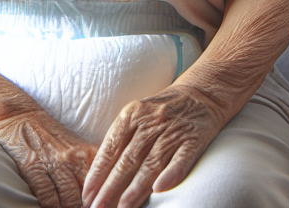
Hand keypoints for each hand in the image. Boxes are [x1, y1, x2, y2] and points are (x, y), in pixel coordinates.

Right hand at [0, 110, 97, 207]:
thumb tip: (104, 189)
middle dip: (90, 206)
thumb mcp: (76, 146)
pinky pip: (47, 197)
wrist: (20, 116)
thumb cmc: (49, 135)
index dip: (105, 198)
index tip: (107, 205)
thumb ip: (89, 167)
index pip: (104, 180)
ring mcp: (54, 163)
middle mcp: (74, 157)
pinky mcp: (34, 168)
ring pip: (70, 199)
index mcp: (87, 152)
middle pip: (89, 194)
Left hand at [82, 84, 224, 207]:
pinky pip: (181, 158)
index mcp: (132, 114)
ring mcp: (174, 130)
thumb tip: (99, 178)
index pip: (111, 148)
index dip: (98, 174)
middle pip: (128, 159)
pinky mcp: (194, 138)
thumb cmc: (162, 111)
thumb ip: (121, 140)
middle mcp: (152, 121)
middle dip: (110, 188)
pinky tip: (160, 189)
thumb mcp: (138, 116)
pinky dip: (171, 174)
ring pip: (151, 163)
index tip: (87, 196)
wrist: (202, 93)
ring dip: (135, 189)